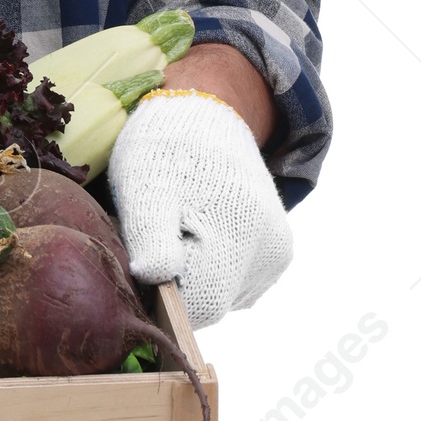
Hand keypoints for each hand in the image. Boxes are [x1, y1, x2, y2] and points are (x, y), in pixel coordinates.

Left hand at [107, 90, 292, 326]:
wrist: (206, 116)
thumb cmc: (165, 149)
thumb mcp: (144, 185)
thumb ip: (151, 235)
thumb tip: (155, 278)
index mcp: (238, 231)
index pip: (199, 304)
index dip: (162, 293)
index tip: (144, 258)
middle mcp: (269, 250)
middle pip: (211, 302)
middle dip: (177, 282)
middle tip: (157, 238)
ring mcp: (276, 255)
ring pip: (223, 295)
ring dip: (194, 275)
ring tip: (179, 228)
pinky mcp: (277, 254)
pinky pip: (235, 283)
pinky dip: (211, 268)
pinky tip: (200, 232)